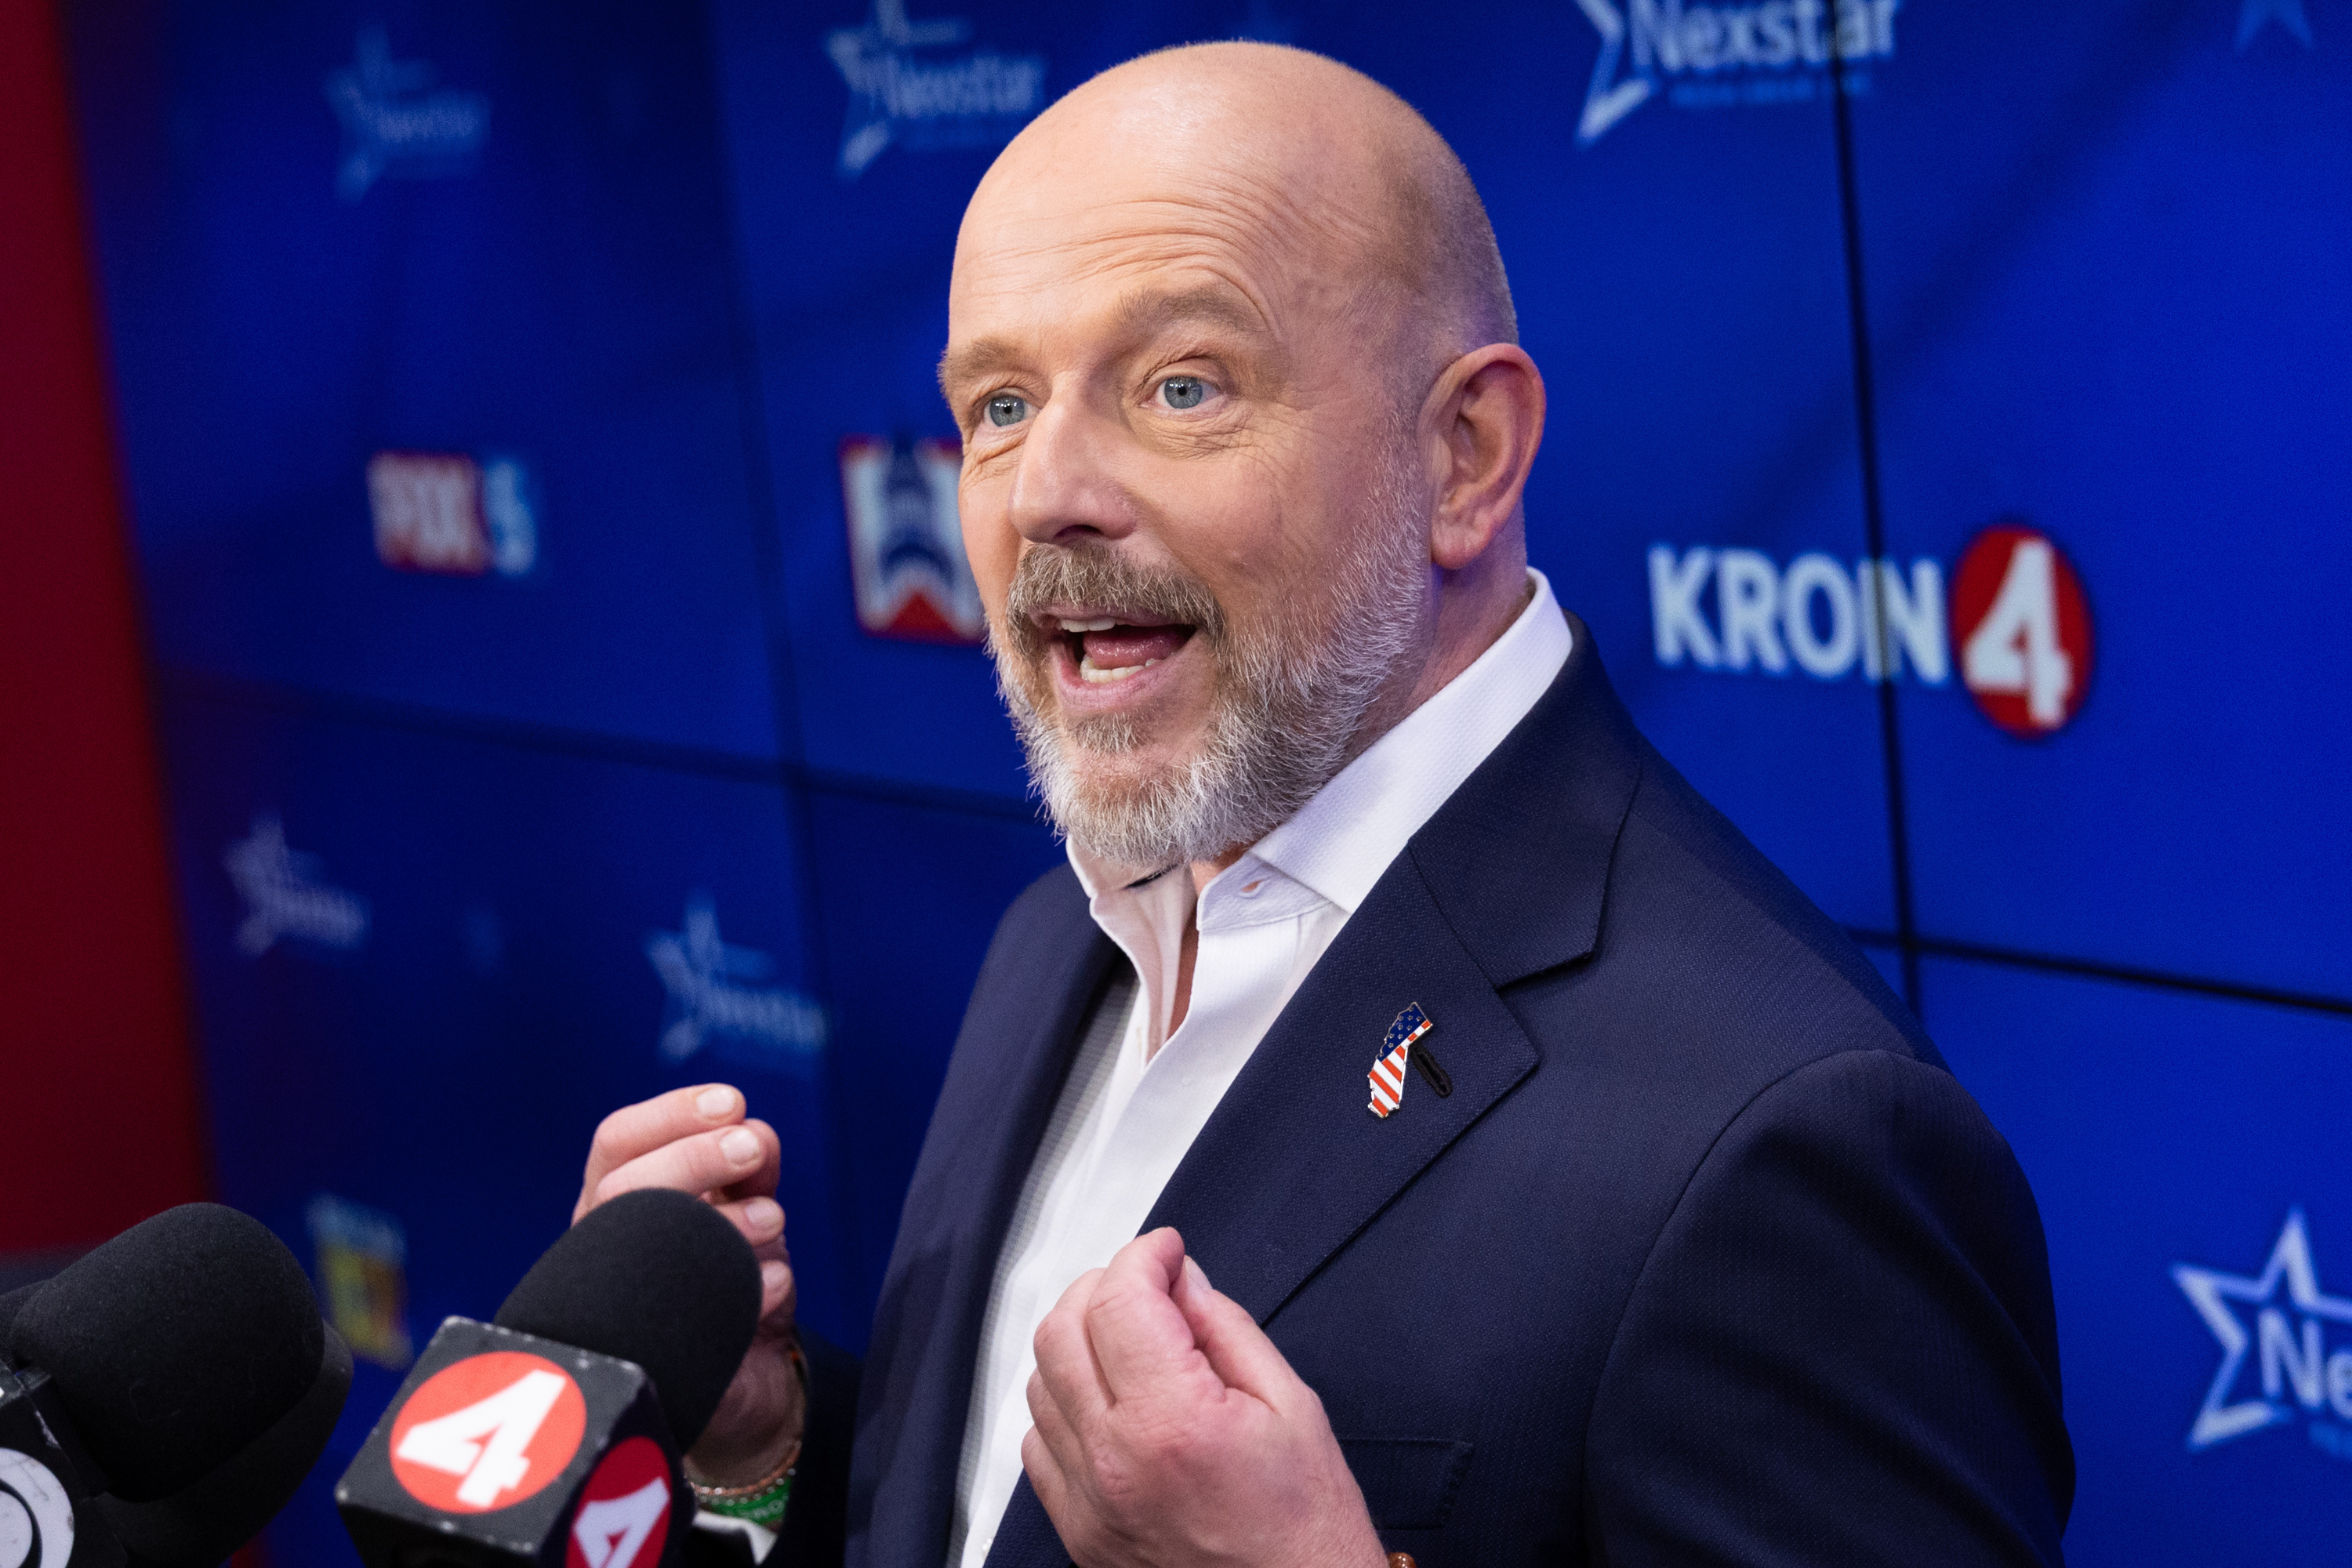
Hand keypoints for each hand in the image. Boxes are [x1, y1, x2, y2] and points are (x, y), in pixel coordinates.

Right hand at [575, 1084, 803, 1484]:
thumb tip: (754, 1132)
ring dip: (724, 1224)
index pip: (616, 1141)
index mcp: (616, 1202)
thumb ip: (746, 1166)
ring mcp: (618, 1305)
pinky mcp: (657, 1362)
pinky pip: (696, 1317)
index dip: (671, 1114)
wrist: (752, 1377)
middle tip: (751, 1148)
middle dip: (695, 1157)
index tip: (731, 1102)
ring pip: (648, 1246)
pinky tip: (772, 1287)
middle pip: (623, 1187)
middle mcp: (603, 1248)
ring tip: (771, 1222)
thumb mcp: (745, 1208)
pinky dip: (750, 1290)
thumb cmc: (733, 1277)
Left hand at [1023, 1228, 1385, 1567]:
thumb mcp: (1292, 1406)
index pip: (1121, 1301)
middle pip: (1063, 1330)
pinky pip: (1038, 1441)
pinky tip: (1110, 1402)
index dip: (1145, 1256)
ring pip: (1041, 1380)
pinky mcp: (1078, 1532)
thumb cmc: (1307, 1527)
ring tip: (1133, 1341)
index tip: (1168, 1250)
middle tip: (1151, 1285)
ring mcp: (1088, 1501)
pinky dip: (1064, 1404)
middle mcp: (1115, 1461)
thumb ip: (1227, 1330)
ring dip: (1079, 1341)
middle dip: (1105, 1286)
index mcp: (1174, 1422)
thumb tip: (1181, 1280)